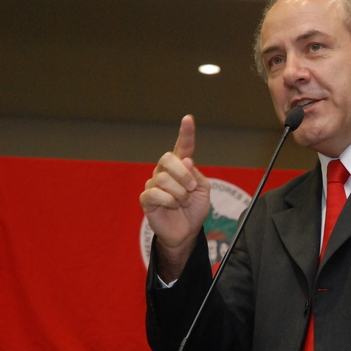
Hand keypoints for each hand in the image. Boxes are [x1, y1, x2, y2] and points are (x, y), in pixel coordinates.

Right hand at [139, 115, 210, 278]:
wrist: (186, 232)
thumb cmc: (194, 209)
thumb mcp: (203, 191)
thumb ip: (197, 175)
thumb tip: (187, 161)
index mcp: (181, 167)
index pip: (183, 147)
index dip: (186, 133)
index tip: (188, 119)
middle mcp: (165, 171)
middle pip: (168, 158)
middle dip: (183, 173)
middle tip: (191, 187)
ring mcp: (154, 184)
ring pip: (164, 179)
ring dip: (180, 193)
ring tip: (183, 203)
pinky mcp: (147, 198)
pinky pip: (155, 193)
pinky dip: (169, 201)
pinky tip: (172, 206)